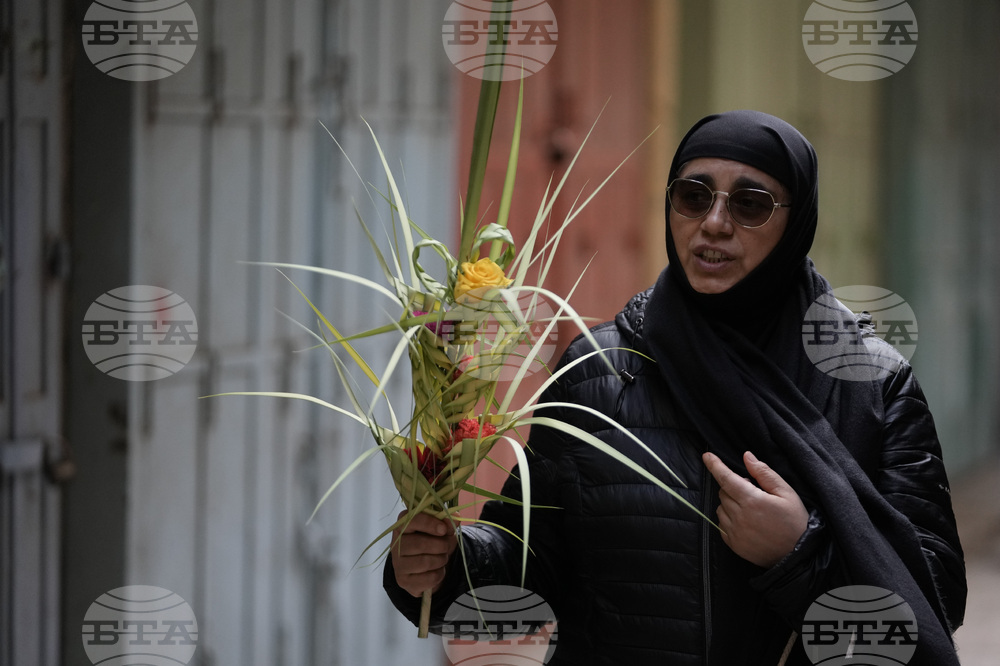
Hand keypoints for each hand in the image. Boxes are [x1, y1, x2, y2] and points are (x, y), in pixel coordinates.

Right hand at [391, 511, 458, 596]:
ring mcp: (398, 564)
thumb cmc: (434, 543)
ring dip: (441, 560)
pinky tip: (437, 570)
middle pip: (420, 544)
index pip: (411, 520)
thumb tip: (455, 519)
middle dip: (440, 546)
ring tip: (442, 558)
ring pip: (425, 562)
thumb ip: (448, 523)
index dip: (429, 523)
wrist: (429, 567)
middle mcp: (395, 544)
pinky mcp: (403, 580)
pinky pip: (429, 578)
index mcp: (402, 526)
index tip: (443, 529)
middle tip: (445, 547)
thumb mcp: (443, 531)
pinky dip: (440, 574)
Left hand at [702, 450, 807, 567]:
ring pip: (721, 508)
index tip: (706, 456)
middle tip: (753, 492)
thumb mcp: (786, 493)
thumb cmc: (795, 521)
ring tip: (751, 509)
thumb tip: (746, 456)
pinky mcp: (733, 544)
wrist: (799, 556)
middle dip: (733, 487)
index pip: (726, 478)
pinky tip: (746, 521)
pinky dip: (729, 519)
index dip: (715, 465)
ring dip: (730, 503)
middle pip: (723, 492)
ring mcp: (735, 532)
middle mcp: (739, 516)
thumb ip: (764, 473)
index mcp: (752, 501)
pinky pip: (721, 524)